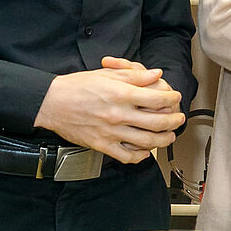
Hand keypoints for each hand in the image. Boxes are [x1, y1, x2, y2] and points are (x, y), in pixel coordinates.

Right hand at [35, 63, 185, 162]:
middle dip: (174, 121)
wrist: (51, 103)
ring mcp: (110, 132)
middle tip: (179, 119)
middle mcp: (118, 114)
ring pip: (146, 141)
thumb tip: (156, 75)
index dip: (172, 98)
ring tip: (169, 136)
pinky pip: (127, 156)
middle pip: (157, 122)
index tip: (175, 97)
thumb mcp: (107, 74)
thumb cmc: (77, 86)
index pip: (157, 98)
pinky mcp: (102, 145)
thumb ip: (134, 76)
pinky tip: (146, 151)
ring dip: (163, 140)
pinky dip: (140, 156)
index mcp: (121, 94)